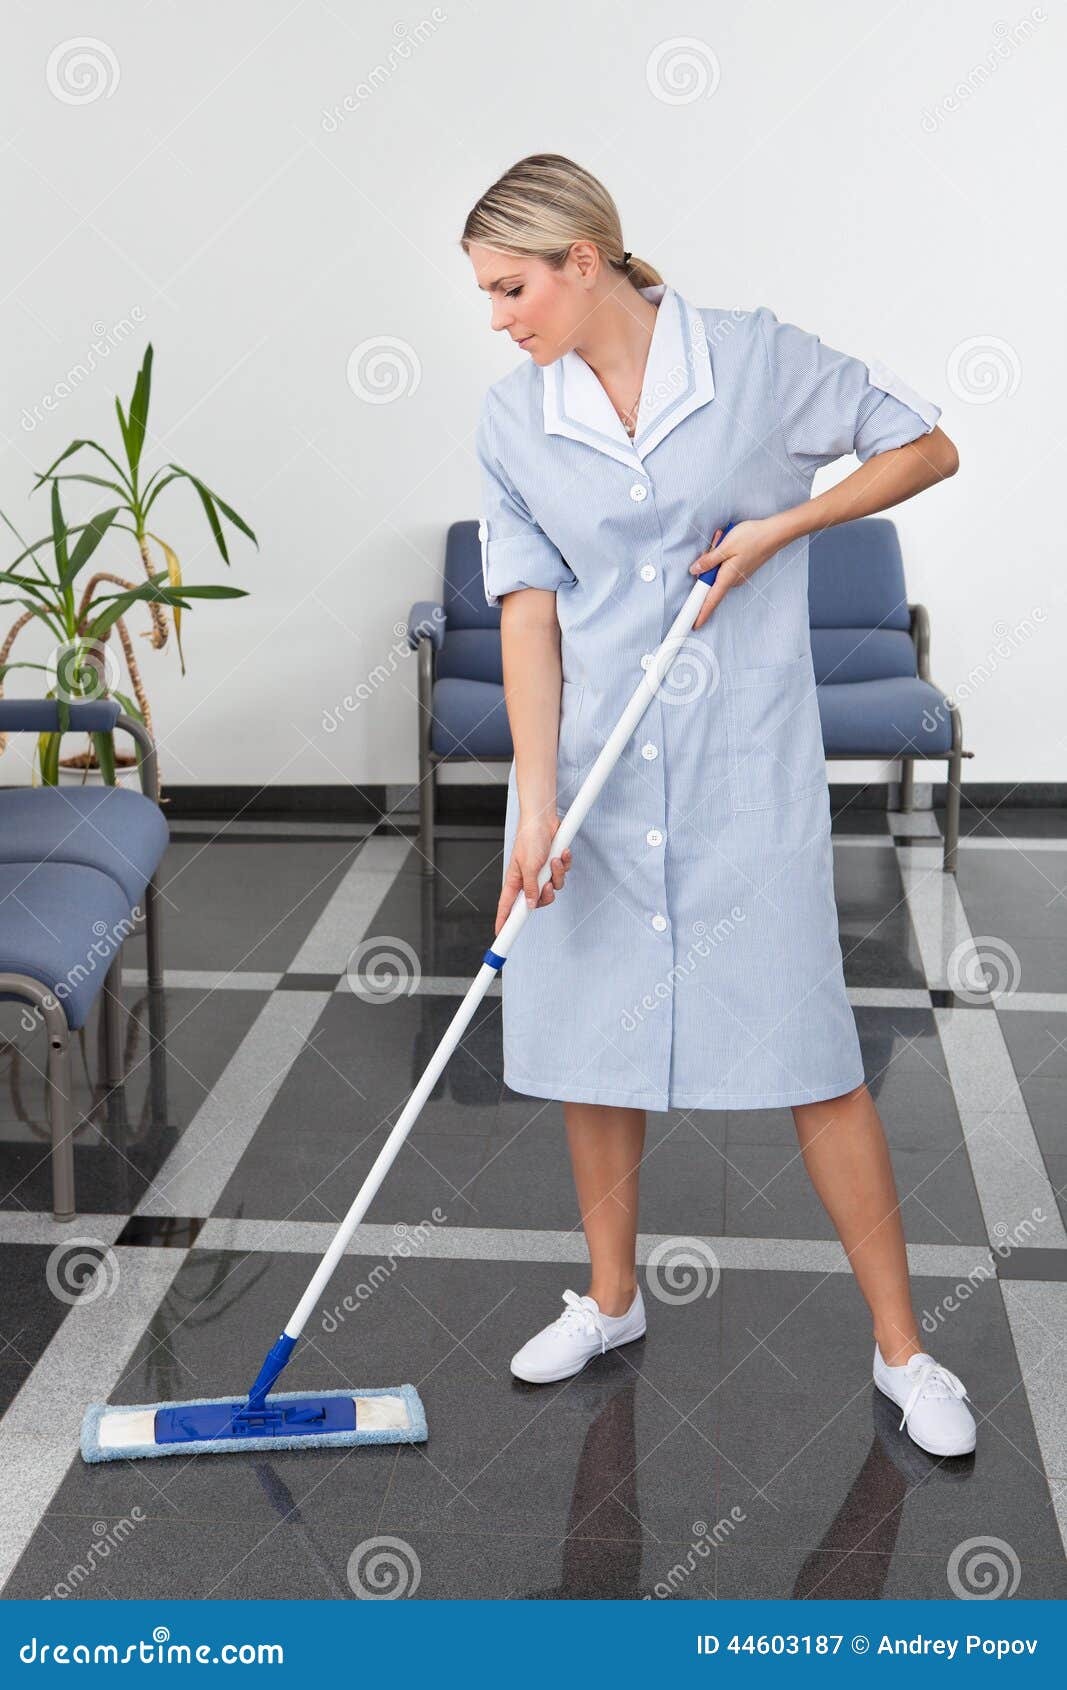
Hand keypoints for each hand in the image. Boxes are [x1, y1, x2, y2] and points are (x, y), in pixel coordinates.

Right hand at [495, 811, 571, 935]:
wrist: (544, 818)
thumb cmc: (530, 838)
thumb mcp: (529, 866)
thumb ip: (530, 888)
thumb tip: (529, 906)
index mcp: (515, 881)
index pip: (506, 907)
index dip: (504, 922)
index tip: (501, 936)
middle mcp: (528, 879)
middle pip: (537, 902)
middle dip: (546, 896)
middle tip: (547, 886)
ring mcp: (542, 872)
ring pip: (554, 887)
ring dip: (558, 874)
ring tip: (554, 860)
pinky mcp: (554, 864)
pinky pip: (563, 873)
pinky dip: (565, 864)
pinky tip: (562, 852)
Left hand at [688, 516, 788, 630]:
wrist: (776, 533)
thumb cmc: (752, 538)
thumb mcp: (725, 547)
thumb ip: (709, 561)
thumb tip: (695, 570)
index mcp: (728, 578)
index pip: (711, 601)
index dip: (701, 613)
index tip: (694, 625)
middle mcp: (734, 580)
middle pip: (711, 581)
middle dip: (706, 564)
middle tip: (714, 544)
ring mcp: (739, 576)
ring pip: (718, 571)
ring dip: (715, 556)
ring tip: (723, 539)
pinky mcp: (743, 569)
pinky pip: (726, 567)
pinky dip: (723, 555)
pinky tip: (728, 542)